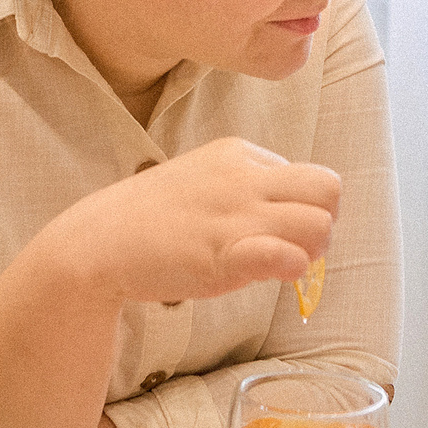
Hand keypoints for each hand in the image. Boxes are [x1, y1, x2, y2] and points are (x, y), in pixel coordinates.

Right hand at [44, 138, 340, 307]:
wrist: (98, 243)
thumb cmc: (151, 218)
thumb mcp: (203, 180)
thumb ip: (244, 187)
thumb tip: (285, 214)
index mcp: (239, 154)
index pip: (309, 175)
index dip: (304, 209)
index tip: (277, 232)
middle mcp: (244, 178)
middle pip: (329, 189)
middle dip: (324, 222)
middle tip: (297, 248)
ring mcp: (236, 215)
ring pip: (320, 223)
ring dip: (313, 250)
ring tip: (283, 265)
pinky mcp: (225, 253)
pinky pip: (288, 255)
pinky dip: (293, 267)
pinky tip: (274, 274)